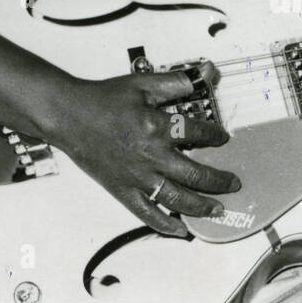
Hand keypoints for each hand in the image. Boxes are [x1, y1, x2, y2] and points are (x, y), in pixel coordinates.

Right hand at [53, 68, 238, 236]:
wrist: (69, 115)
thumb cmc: (102, 99)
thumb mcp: (142, 83)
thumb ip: (176, 81)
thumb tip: (204, 72)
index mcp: (156, 126)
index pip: (198, 133)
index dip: (215, 135)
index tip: (222, 138)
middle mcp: (150, 155)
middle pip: (195, 173)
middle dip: (219, 180)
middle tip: (232, 183)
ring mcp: (137, 177)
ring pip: (177, 198)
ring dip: (201, 206)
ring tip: (217, 208)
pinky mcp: (123, 190)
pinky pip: (148, 214)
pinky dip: (166, 225)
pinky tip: (180, 230)